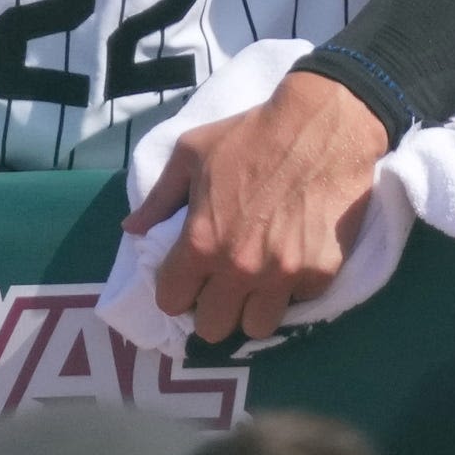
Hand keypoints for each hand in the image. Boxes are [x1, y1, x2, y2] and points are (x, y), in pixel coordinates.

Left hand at [121, 71, 389, 343]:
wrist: (322, 126)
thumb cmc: (249, 135)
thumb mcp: (190, 154)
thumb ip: (158, 198)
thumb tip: (132, 230)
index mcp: (201, 242)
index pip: (172, 301)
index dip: (175, 290)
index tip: (186, 279)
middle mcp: (239, 268)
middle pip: (213, 328)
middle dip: (211, 309)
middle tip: (220, 286)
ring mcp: (284, 276)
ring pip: (257, 328)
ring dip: (252, 309)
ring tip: (256, 282)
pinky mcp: (322, 274)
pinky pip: (299, 301)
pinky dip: (293, 287)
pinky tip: (291, 259)